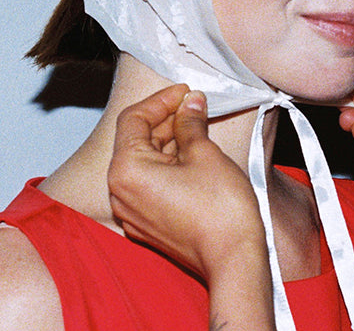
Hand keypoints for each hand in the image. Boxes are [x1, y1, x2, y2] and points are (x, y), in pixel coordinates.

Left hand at [107, 84, 265, 280]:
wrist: (234, 260)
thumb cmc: (220, 211)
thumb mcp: (204, 154)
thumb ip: (190, 123)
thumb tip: (189, 103)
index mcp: (126, 170)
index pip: (134, 119)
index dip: (161, 100)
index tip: (184, 93)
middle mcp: (119, 192)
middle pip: (136, 141)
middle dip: (165, 121)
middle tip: (194, 107)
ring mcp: (131, 212)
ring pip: (143, 163)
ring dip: (167, 143)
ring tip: (197, 130)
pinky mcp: (145, 225)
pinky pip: (149, 185)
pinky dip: (167, 167)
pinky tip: (191, 158)